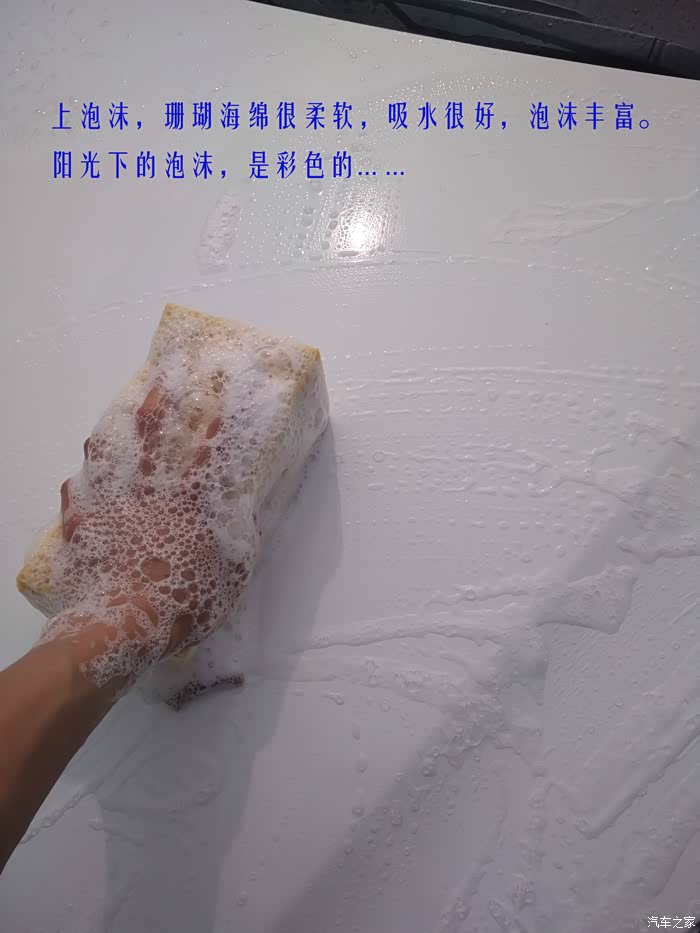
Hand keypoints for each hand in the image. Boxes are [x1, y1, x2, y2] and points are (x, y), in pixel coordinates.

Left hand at [39, 381, 253, 689]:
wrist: (124, 623)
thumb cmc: (185, 601)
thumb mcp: (232, 575)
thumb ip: (239, 540)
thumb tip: (246, 517)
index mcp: (189, 504)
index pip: (206, 455)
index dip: (215, 424)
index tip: (220, 395)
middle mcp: (149, 496)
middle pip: (153, 443)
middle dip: (161, 409)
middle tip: (162, 381)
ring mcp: (112, 508)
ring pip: (109, 461)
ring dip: (113, 436)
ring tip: (113, 418)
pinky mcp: (84, 528)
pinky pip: (76, 501)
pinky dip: (76, 490)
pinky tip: (75, 482)